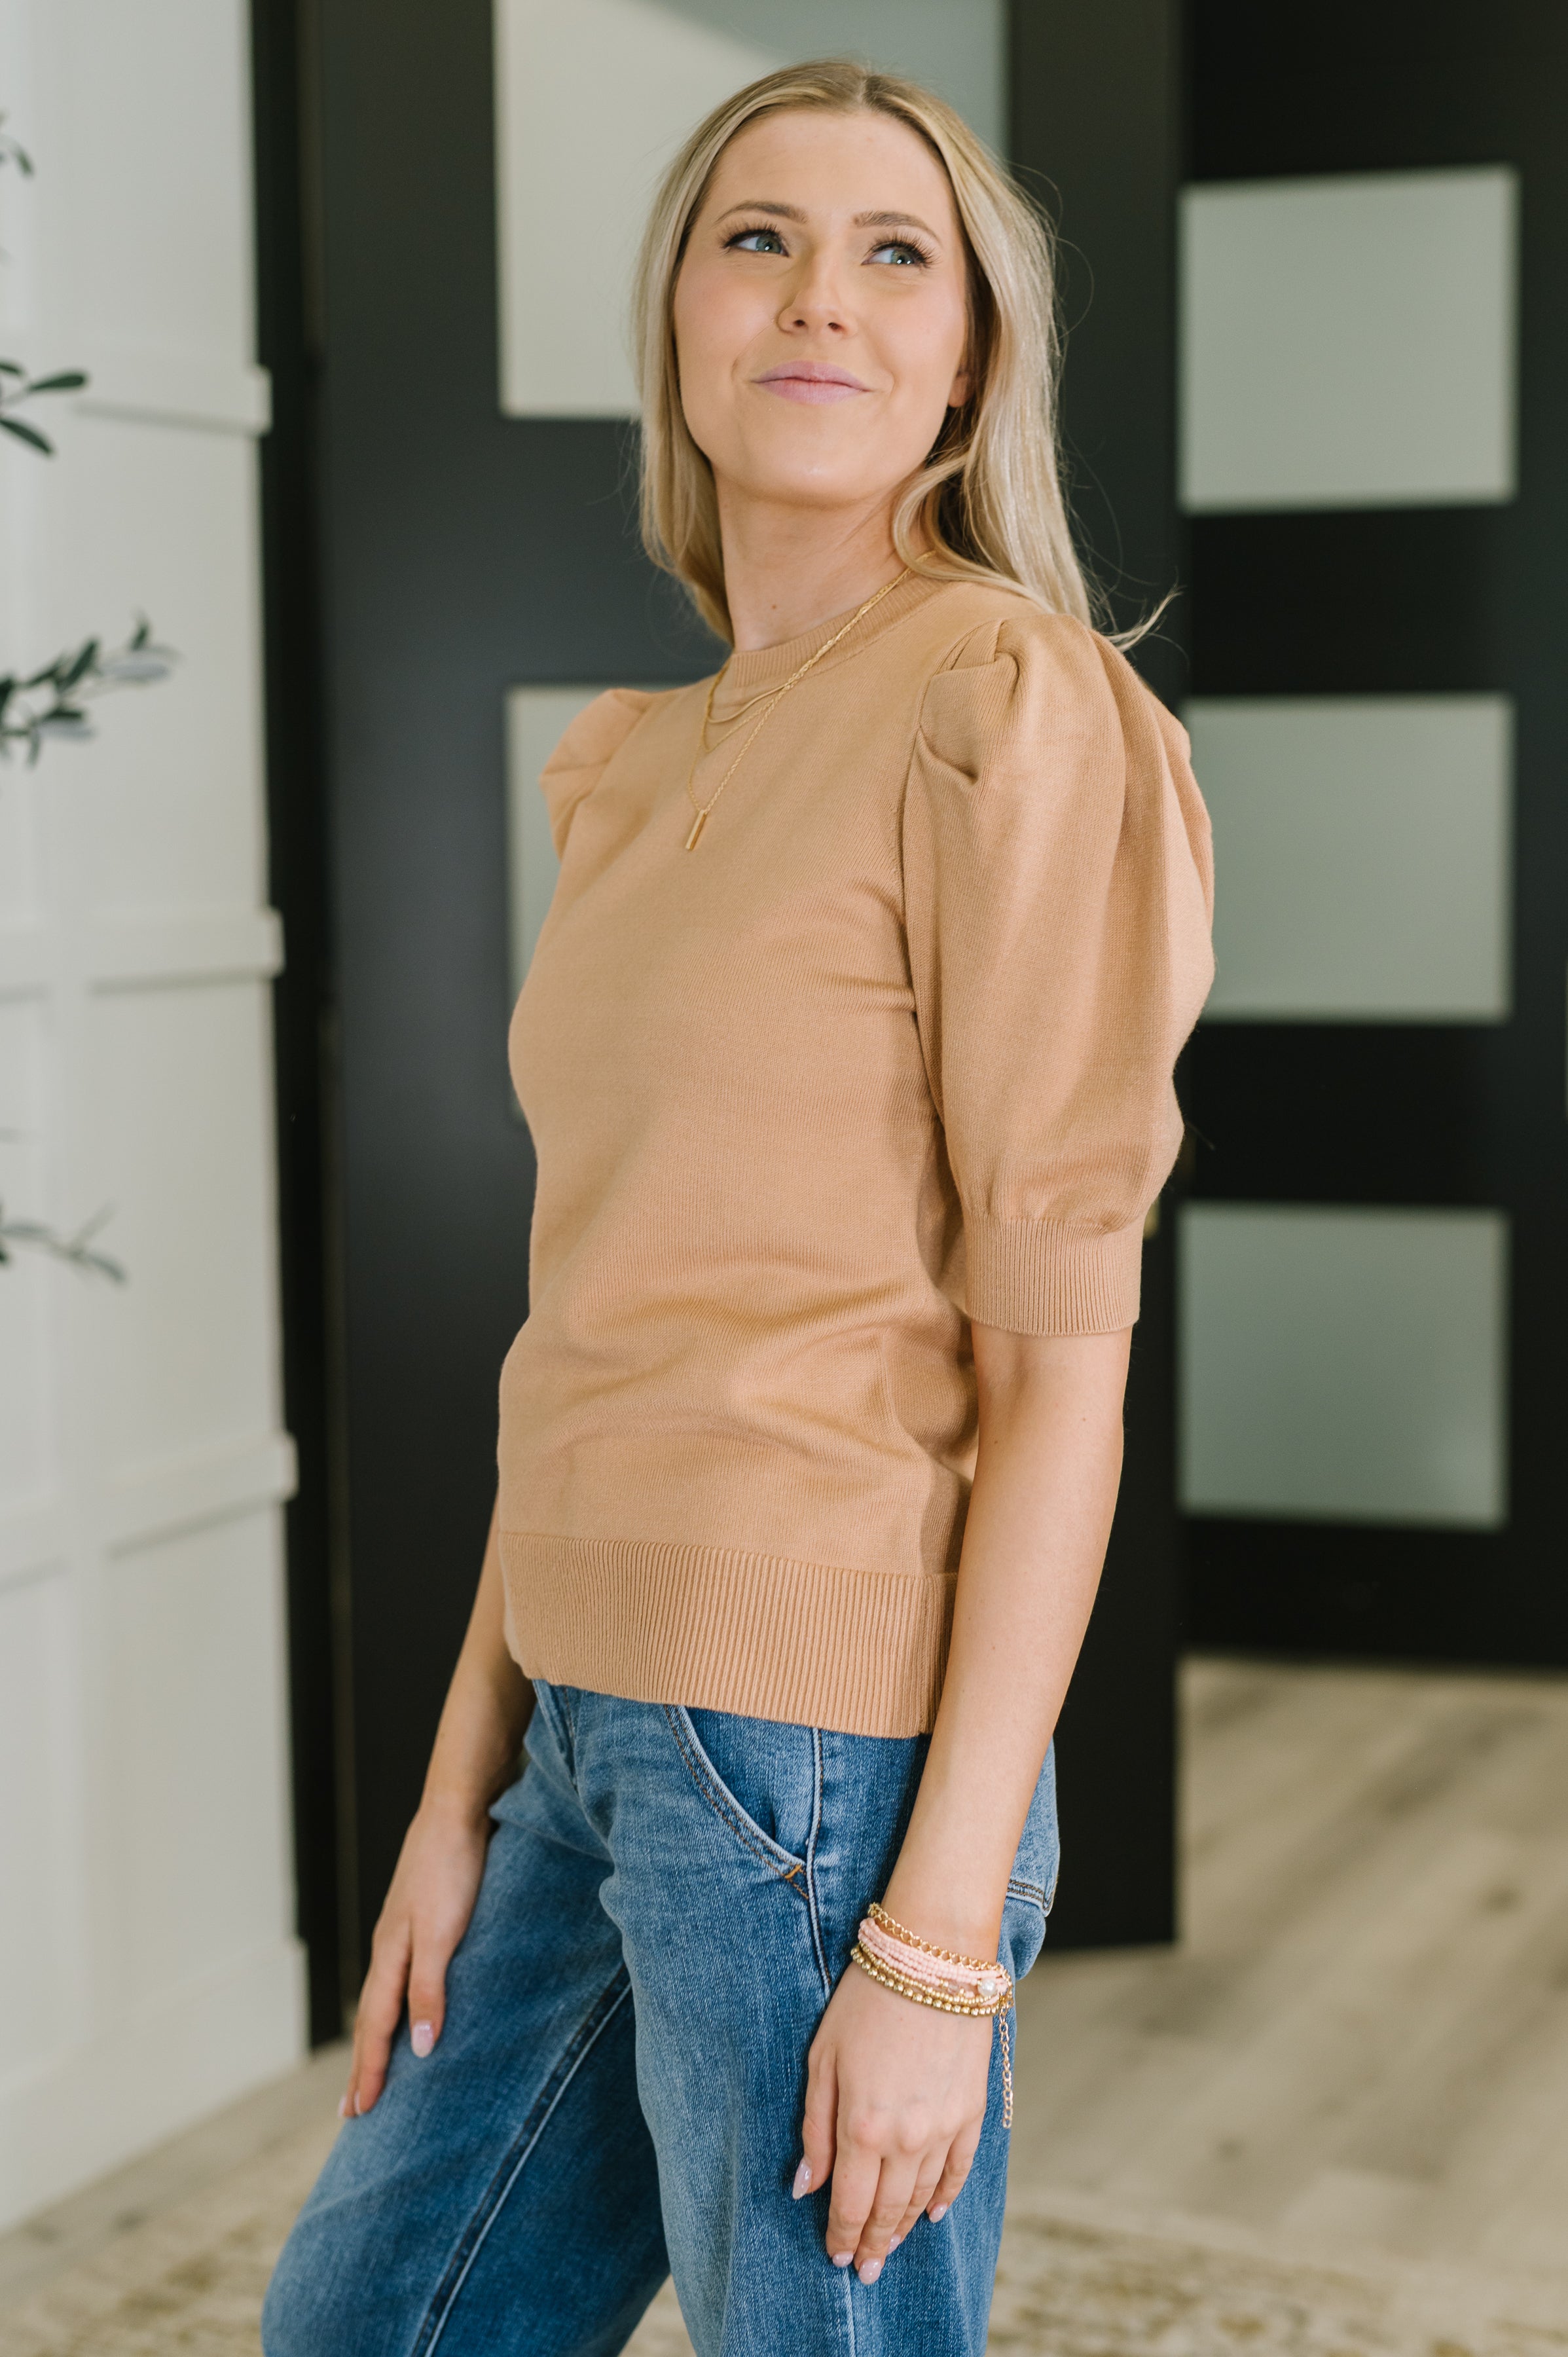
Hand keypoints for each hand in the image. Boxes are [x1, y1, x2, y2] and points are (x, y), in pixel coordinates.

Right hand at [341, 1793, 491, 2117]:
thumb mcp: (444, 1934)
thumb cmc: (452, 1867)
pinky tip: (402, 2008)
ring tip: (371, 2068)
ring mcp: (402, 1932)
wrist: (457, 1809)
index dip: (370, 2071)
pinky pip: (400, 1977)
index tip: (359, 2113)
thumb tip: (418, 2048)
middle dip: (363, 2065)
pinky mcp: (421, 1918)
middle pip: (371, 2018)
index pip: (376, 2027)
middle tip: (351, 2111)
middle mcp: (390, 1948)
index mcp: (391, 1956)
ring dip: (376, 2038)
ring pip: (383, 1997)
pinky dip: (395, 2006)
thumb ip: (430, 1989)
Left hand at [797, 1961, 992, 2281]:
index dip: (840, 2236)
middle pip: (886, 2210)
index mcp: (861, 2127)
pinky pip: (959, 2170)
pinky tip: (931, 2214)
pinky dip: (945, 2197)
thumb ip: (814, 2127)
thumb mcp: (823, 2059)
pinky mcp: (973, 2111)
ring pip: (922, 2198)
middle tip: (862, 2270)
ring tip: (888, 2249)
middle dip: (871, 2244)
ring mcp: (945, 2128)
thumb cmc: (866, 2000)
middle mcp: (906, 2139)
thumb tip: (805, 2185)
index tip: (834, 2257)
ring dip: (903, 2229)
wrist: (932, 1958)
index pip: (849, 2203)